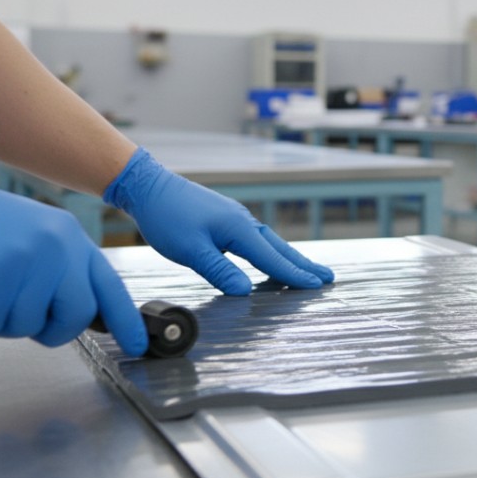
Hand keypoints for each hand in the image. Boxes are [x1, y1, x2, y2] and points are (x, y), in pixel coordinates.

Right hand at [0, 142, 147, 354]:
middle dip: (46, 330)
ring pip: (23, 327)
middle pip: (74, 318)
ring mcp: (25, 260)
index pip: (109, 285)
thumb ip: (56, 268)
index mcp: (67, 236)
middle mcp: (55, 246)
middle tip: (10, 311)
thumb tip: (75, 312)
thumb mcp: (27, 234)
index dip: (124, 320)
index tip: (138, 344)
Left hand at [103, 147, 333, 294]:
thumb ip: (219, 271)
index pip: (271, 259)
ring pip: (269, 241)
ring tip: (306, 270)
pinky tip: (269, 255)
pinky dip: (271, 249)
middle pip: (280, 248)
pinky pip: (257, 237)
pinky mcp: (225, 218)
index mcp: (238, 230)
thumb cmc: (167, 218)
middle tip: (327, 278)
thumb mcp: (190, 250)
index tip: (316, 286)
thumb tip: (246, 291)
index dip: (294, 275)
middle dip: (303, 265)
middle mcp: (243, 222)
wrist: (149, 186)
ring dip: (289, 257)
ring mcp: (235, 218)